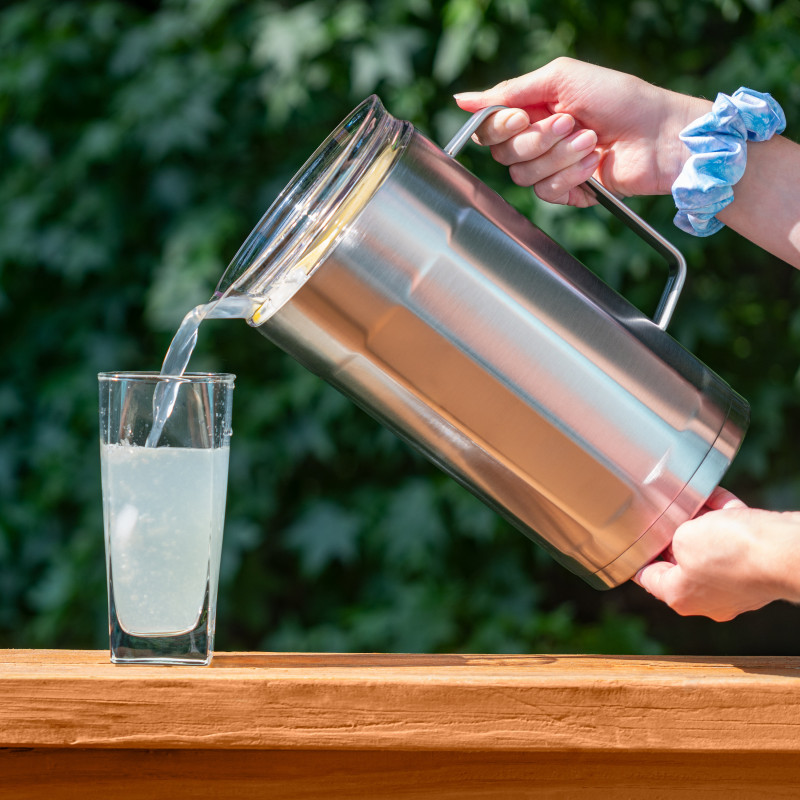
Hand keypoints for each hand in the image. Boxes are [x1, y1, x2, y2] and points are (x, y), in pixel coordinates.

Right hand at [454, 57, 709, 206]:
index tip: (521, 118)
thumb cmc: (621, 98)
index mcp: (533, 110)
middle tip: (570, 123)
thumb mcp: (562, 79)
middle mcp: (538, 140)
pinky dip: (571, 177)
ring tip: (591, 141)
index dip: (499, 126)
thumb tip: (462, 100)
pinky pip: (546, 194)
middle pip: (504, 154)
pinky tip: (595, 164)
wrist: (660, 134)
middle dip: (537, 140)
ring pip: (524, 175)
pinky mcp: (568, 192)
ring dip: (560, 157)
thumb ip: (511, 90)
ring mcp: (552, 168)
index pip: (491, 127)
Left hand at [635, 487, 799, 620]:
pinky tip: (720, 500)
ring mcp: (737, 586)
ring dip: (705, 523)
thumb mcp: (682, 537)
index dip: (641, 554)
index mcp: (681, 597)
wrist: (785, 550)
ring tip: (698, 501)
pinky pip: (737, 541)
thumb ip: (673, 536)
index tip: (638, 541)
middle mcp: (709, 598)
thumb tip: (685, 534)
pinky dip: (728, 520)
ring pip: (713, 548)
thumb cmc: (732, 551)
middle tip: (672, 513)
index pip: (649, 577)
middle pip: (683, 561)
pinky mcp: (758, 570)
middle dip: (678, 534)